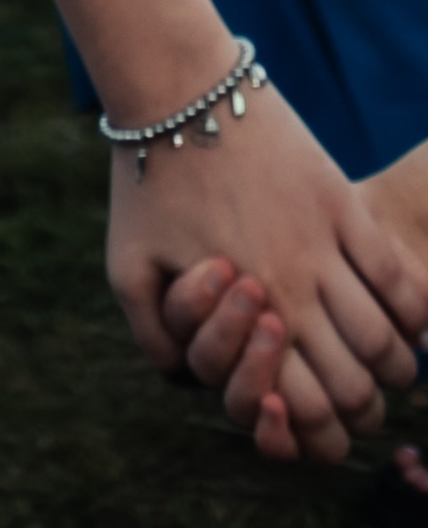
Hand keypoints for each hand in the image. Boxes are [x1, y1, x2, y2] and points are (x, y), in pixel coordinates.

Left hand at [108, 82, 427, 458]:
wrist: (177, 93)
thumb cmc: (146, 184)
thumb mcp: (128, 270)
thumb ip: (157, 341)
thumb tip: (193, 387)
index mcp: (240, 315)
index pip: (307, 409)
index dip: (324, 433)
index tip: (329, 425)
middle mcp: (289, 290)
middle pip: (357, 384)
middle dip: (366, 408)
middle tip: (368, 403)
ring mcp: (321, 246)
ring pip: (386, 338)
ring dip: (397, 364)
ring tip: (394, 366)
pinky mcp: (342, 202)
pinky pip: (398, 275)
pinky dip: (416, 310)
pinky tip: (414, 322)